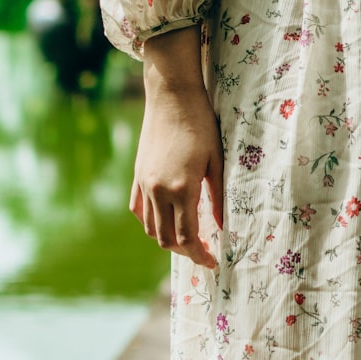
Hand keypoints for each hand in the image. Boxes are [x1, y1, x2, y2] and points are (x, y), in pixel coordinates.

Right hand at [129, 27, 222, 267]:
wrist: (171, 96)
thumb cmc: (201, 124)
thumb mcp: (216, 161)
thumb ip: (219, 197)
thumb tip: (223, 226)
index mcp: (182, 189)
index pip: (188, 237)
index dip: (200, 255)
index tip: (213, 262)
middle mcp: (158, 191)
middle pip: (167, 239)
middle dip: (186, 252)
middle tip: (204, 252)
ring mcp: (144, 184)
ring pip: (151, 229)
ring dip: (168, 241)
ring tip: (188, 240)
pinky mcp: (137, 176)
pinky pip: (139, 211)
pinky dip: (151, 223)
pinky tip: (165, 221)